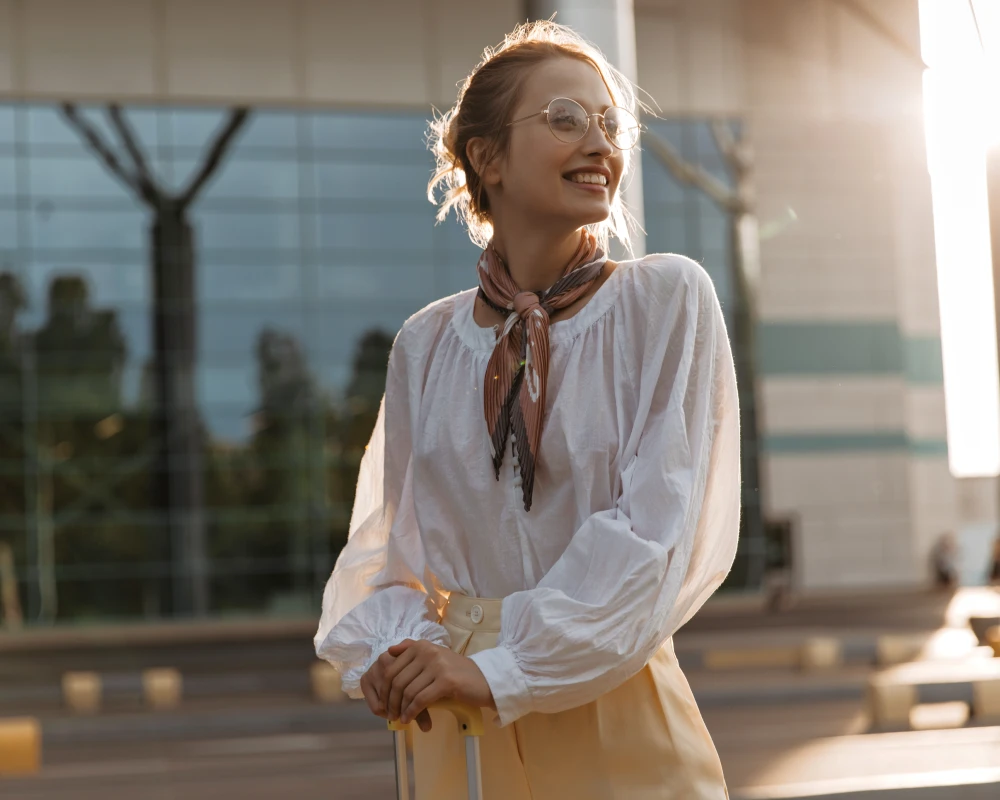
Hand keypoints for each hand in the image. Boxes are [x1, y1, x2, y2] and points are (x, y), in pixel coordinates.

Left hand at [379, 639, 495, 731]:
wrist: (484, 679)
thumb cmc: (456, 671)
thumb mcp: (434, 655)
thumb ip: (412, 649)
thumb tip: (389, 651)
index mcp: (421, 645)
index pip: (392, 668)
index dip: (384, 688)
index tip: (384, 702)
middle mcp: (428, 652)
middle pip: (398, 681)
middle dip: (390, 701)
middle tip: (390, 714)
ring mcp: (437, 665)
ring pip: (408, 691)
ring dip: (401, 708)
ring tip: (400, 718)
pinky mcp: (446, 681)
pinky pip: (421, 699)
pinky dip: (412, 712)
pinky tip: (409, 719)